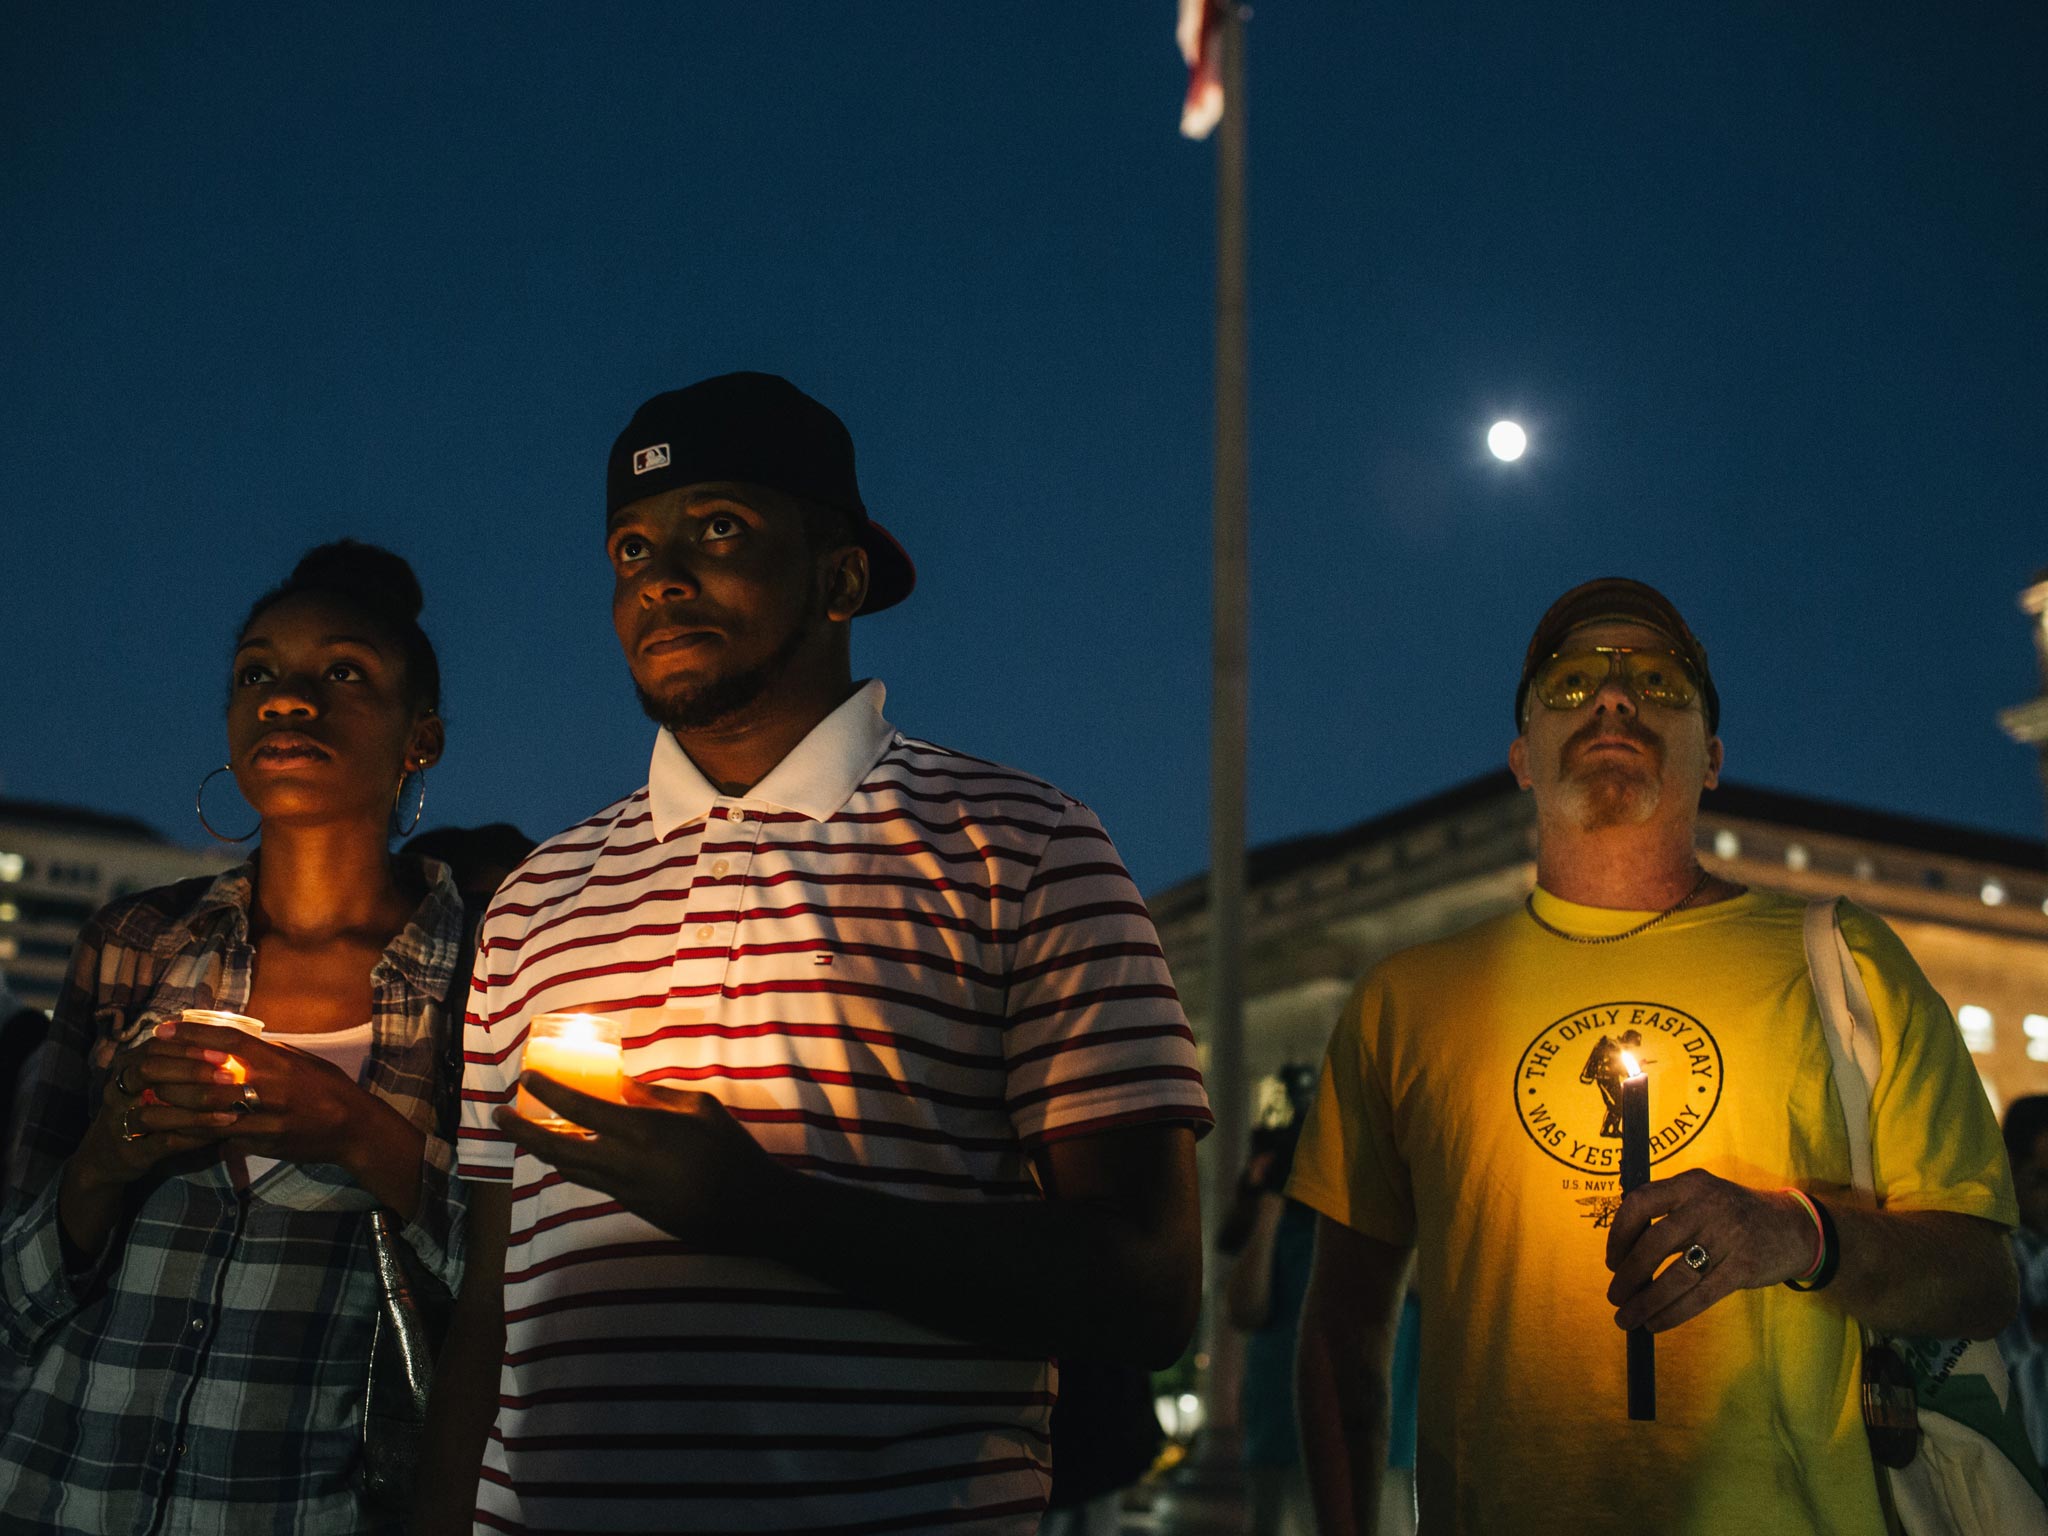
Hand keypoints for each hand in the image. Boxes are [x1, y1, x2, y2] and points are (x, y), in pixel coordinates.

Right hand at [73, 1032, 243, 1188]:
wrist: (107, 1157)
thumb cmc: (142, 1109)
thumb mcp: (154, 1083)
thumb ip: (179, 1065)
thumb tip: (227, 1049)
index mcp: (126, 1067)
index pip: (156, 1047)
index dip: (190, 1048)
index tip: (225, 1053)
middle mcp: (117, 1091)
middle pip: (148, 1070)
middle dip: (191, 1071)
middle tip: (228, 1076)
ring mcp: (119, 1122)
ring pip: (153, 1112)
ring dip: (196, 1111)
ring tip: (231, 1110)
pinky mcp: (130, 1151)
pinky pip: (163, 1142)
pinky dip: (193, 1136)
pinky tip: (218, 1132)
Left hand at [155, 1019, 371, 1168]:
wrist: (353, 1126)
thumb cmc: (328, 1087)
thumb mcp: (301, 1060)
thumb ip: (268, 1052)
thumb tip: (233, 1040)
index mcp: (278, 1060)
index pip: (229, 1040)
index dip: (193, 1034)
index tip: (163, 1030)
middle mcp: (270, 1085)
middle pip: (208, 1078)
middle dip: (170, 1075)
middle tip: (141, 1071)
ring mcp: (266, 1116)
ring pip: (208, 1112)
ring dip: (172, 1110)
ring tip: (143, 1107)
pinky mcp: (264, 1141)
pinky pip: (222, 1137)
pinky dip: (193, 1133)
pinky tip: (170, 1131)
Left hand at [492, 1074, 791, 1249]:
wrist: (749, 1208)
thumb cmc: (730, 1150)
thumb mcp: (699, 1108)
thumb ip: (655, 1097)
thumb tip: (621, 1086)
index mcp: (642, 1131)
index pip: (581, 1109)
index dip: (549, 1093)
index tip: (528, 1079)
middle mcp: (623, 1163)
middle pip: (557, 1148)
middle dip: (522, 1132)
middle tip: (500, 1116)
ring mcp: (623, 1190)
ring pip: (568, 1170)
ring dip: (542, 1151)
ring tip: (526, 1134)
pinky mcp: (631, 1206)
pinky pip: (591, 1182)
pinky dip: (572, 1165)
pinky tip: (569, 1154)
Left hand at [1604, 1168, 1815, 1331]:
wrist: (1793, 1226)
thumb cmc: (1731, 1215)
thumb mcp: (1702, 1197)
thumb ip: (1667, 1214)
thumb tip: (1620, 1257)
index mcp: (1690, 1184)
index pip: (1640, 1202)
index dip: (1619, 1234)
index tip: (1611, 1260)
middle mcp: (1707, 1206)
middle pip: (1654, 1243)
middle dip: (1629, 1274)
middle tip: (1614, 1296)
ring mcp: (1728, 1236)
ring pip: (1676, 1275)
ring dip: (1646, 1302)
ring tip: (1627, 1318)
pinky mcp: (1744, 1267)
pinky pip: (1701, 1296)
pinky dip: (1673, 1313)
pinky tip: (1656, 1323)